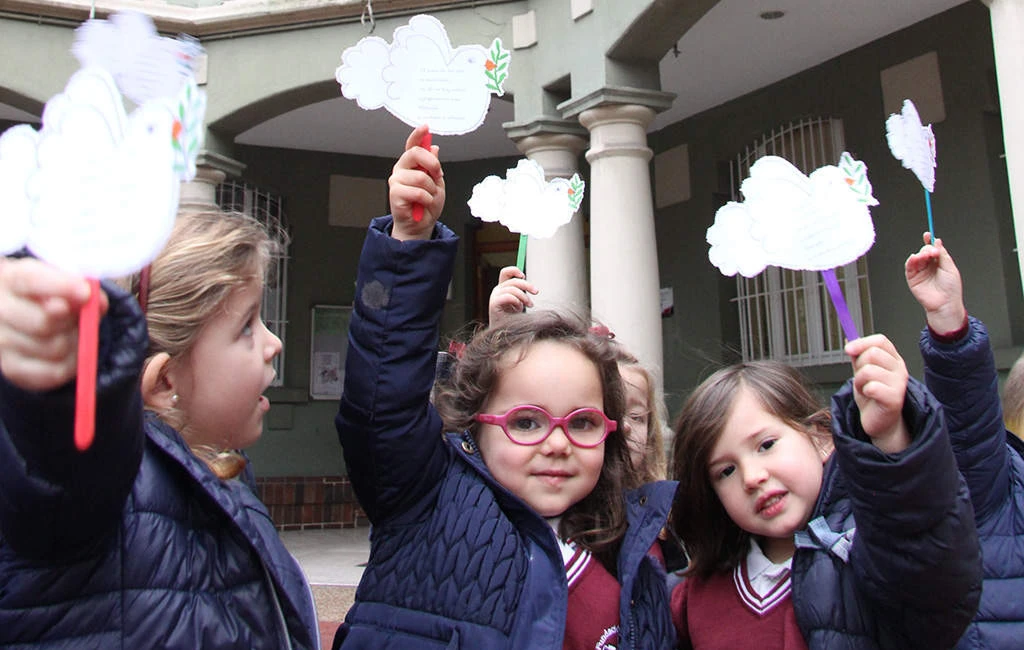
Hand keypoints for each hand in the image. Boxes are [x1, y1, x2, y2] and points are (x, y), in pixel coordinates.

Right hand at [0, 257, 105, 390]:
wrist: (27, 315)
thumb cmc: (49, 294)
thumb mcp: (64, 282)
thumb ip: (83, 287)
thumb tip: (97, 303)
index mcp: (11, 279)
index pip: (31, 280)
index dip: (61, 287)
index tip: (85, 293)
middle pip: (44, 322)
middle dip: (72, 322)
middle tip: (79, 318)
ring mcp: (1, 342)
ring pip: (55, 349)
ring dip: (76, 342)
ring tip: (73, 331)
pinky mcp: (11, 368)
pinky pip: (55, 372)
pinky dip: (73, 363)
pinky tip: (71, 350)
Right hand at [389, 124, 444, 240]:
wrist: (420, 225)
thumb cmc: (427, 205)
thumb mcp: (437, 183)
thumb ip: (434, 166)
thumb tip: (434, 148)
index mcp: (411, 164)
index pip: (412, 145)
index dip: (417, 135)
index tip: (425, 127)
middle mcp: (402, 169)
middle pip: (415, 154)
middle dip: (432, 164)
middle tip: (437, 175)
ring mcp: (397, 180)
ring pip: (420, 177)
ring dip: (431, 190)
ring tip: (428, 197)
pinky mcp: (395, 193)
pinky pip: (417, 192)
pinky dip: (426, 200)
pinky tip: (423, 204)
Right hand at [488, 266, 537, 327]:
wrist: (506, 333)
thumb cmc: (513, 319)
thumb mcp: (520, 303)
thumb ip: (522, 293)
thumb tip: (532, 287)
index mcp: (502, 288)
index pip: (505, 272)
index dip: (514, 270)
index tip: (524, 276)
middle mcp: (497, 291)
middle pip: (513, 280)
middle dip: (527, 285)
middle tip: (536, 292)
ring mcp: (494, 297)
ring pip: (512, 289)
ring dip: (524, 297)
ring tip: (528, 305)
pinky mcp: (493, 304)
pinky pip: (508, 297)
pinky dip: (516, 301)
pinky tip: (518, 309)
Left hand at [845, 334, 909, 453]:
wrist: (880, 421)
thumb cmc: (873, 396)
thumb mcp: (863, 372)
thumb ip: (857, 356)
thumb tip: (848, 339)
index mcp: (893, 359)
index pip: (881, 341)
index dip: (862, 342)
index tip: (848, 349)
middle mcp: (900, 369)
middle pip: (872, 354)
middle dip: (858, 366)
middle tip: (861, 379)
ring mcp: (899, 384)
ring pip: (868, 370)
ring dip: (859, 381)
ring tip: (865, 389)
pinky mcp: (895, 398)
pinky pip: (871, 387)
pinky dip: (864, 391)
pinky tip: (870, 397)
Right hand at [905, 232, 965, 333]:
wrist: (945, 303)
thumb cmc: (951, 288)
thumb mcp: (950, 267)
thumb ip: (942, 254)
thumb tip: (937, 242)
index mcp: (939, 263)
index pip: (932, 249)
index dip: (930, 241)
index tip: (927, 234)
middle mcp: (929, 266)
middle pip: (924, 251)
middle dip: (927, 249)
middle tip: (932, 252)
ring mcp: (920, 272)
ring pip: (916, 257)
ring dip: (920, 254)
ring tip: (926, 256)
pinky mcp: (913, 278)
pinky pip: (909, 267)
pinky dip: (911, 260)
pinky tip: (915, 258)